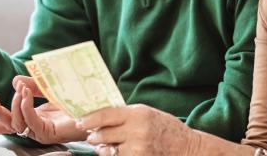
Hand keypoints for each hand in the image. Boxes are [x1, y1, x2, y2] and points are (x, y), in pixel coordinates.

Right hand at [0, 76, 87, 144]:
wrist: (98, 108)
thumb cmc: (77, 99)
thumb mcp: (50, 86)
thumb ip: (33, 84)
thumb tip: (15, 81)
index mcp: (33, 117)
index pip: (8, 121)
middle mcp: (35, 126)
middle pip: (7, 124)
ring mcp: (41, 131)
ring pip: (16, 123)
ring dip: (14, 104)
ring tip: (20, 90)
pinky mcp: (48, 133)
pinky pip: (30, 122)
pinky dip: (25, 108)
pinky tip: (25, 95)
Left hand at [77, 104, 201, 155]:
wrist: (187, 148)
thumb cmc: (164, 127)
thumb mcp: (146, 113)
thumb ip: (124, 114)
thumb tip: (99, 116)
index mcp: (137, 114)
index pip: (105, 115)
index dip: (89, 119)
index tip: (79, 122)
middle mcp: (136, 131)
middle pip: (103, 134)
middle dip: (94, 135)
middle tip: (90, 135)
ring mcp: (138, 148)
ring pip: (108, 150)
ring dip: (101, 148)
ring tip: (100, 145)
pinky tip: (114, 152)